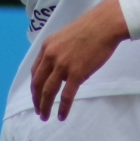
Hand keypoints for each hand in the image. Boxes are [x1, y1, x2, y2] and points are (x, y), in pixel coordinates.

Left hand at [30, 0, 129, 122]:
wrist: (105, 24)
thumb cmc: (91, 27)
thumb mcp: (66, 36)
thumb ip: (59, 52)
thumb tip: (62, 71)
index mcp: (47, 46)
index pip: (35, 71)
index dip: (34, 86)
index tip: (36, 96)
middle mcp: (51, 56)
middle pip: (38, 83)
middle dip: (36, 100)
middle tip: (38, 110)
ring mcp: (62, 65)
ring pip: (48, 92)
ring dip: (45, 106)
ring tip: (45, 116)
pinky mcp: (76, 73)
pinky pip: (66, 96)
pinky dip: (62, 108)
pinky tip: (61, 116)